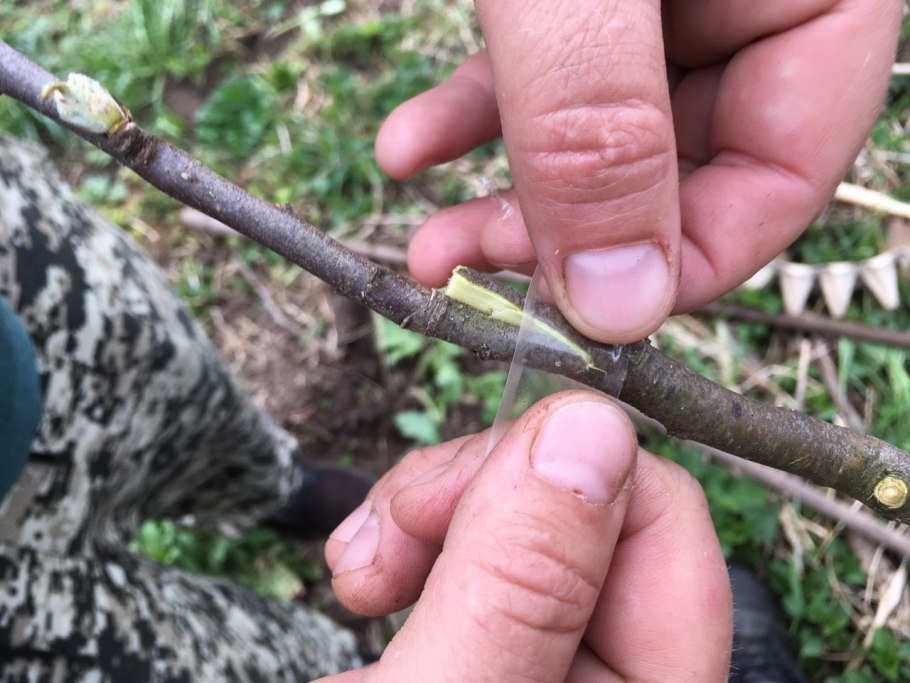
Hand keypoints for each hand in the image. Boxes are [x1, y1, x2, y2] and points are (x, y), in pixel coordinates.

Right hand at [315, 392, 731, 681]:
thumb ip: (521, 582)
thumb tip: (589, 426)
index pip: (665, 520)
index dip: (565, 472)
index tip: (459, 479)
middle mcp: (616, 667)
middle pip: (588, 506)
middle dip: (474, 495)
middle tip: (393, 533)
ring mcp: (554, 650)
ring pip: (522, 515)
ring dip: (426, 517)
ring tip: (359, 569)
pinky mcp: (495, 636)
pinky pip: (475, 548)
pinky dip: (410, 544)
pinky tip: (364, 575)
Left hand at [376, 1, 901, 342]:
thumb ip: (598, 126)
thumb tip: (617, 302)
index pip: (777, 180)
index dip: (675, 264)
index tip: (574, 313)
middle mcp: (752, 6)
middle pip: (675, 171)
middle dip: (557, 235)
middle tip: (458, 271)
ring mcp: (669, 2)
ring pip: (597, 136)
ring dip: (503, 189)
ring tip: (423, 232)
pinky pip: (546, 74)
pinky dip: (475, 114)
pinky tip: (409, 147)